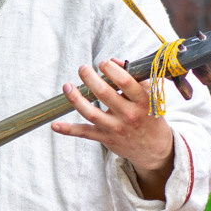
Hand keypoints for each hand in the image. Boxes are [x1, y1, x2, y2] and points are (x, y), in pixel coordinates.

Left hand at [52, 60, 174, 194]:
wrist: (155, 149)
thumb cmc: (149, 116)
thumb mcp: (149, 97)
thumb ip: (134, 78)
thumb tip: (115, 61)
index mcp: (142, 102)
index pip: (126, 82)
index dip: (111, 70)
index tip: (103, 63)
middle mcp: (128, 115)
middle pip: (104, 94)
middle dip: (90, 78)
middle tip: (82, 68)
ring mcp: (116, 128)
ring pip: (91, 112)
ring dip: (76, 98)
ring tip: (67, 86)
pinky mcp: (105, 138)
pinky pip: (85, 133)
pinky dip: (69, 130)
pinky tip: (55, 125)